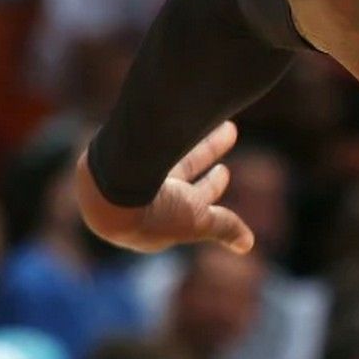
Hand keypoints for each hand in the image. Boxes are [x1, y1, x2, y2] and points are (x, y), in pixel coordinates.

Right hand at [75, 122, 255, 253]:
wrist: (110, 194)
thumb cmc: (155, 212)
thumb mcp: (198, 220)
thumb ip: (225, 227)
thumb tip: (248, 245)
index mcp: (163, 217)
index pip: (194, 199)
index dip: (211, 185)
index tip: (225, 168)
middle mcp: (145, 199)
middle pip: (184, 170)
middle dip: (208, 151)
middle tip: (231, 129)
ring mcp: (126, 180)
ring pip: (166, 152)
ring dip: (193, 134)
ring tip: (214, 113)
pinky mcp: (110, 160)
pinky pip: (142, 141)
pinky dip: (160, 131)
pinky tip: (169, 115)